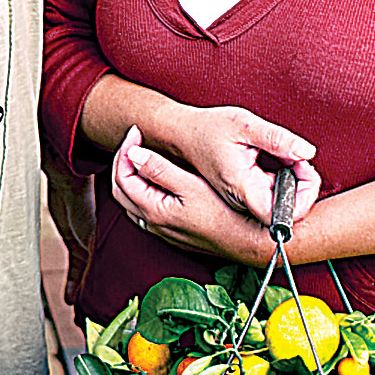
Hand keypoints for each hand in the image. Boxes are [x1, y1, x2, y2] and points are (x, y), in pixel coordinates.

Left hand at [109, 127, 277, 262]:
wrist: (252, 243)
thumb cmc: (228, 216)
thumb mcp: (193, 187)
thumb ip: (160, 170)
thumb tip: (133, 154)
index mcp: (154, 211)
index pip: (122, 178)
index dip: (125, 151)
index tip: (136, 131)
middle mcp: (154, 224)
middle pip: (121, 190)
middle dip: (123, 162)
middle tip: (135, 140)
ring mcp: (164, 231)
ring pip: (132, 202)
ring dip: (132, 178)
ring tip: (142, 155)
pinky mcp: (175, 233)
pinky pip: (146, 211)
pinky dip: (143, 191)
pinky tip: (157, 180)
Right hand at [165, 104, 320, 233]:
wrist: (182, 133)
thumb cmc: (208, 128)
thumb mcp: (244, 124)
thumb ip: (277, 138)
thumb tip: (307, 152)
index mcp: (242, 188)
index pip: (281, 215)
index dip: (303, 198)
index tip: (304, 167)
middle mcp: (243, 200)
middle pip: (288, 209)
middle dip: (303, 183)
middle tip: (298, 156)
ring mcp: (244, 199)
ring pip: (282, 201)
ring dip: (295, 178)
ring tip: (288, 153)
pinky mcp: (247, 193)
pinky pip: (273, 192)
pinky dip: (284, 176)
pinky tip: (277, 157)